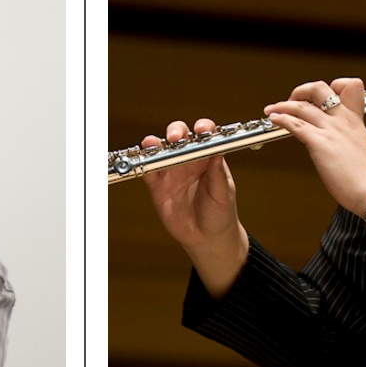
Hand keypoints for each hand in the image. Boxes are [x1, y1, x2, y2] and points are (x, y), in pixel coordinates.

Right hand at [140, 119, 247, 297]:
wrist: (207, 238)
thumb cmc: (220, 213)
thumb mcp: (223, 194)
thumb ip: (218, 175)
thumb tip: (217, 153)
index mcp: (208, 157)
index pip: (204, 135)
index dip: (202, 128)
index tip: (201, 130)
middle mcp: (188, 160)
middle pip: (179, 136)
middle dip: (176, 131)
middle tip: (175, 137)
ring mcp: (171, 171)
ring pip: (160, 149)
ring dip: (154, 144)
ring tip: (152, 145)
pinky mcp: (158, 186)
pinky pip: (148, 171)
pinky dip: (143, 164)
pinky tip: (142, 161)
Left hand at [263, 78, 365, 217]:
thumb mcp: (362, 146)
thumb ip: (348, 137)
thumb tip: (335, 141)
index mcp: (354, 119)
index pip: (346, 86)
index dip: (330, 87)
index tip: (316, 98)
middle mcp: (342, 119)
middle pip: (319, 88)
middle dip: (300, 90)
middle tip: (291, 100)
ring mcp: (330, 130)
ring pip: (301, 106)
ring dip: (281, 105)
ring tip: (271, 109)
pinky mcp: (320, 143)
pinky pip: (295, 124)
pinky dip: (281, 119)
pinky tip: (274, 120)